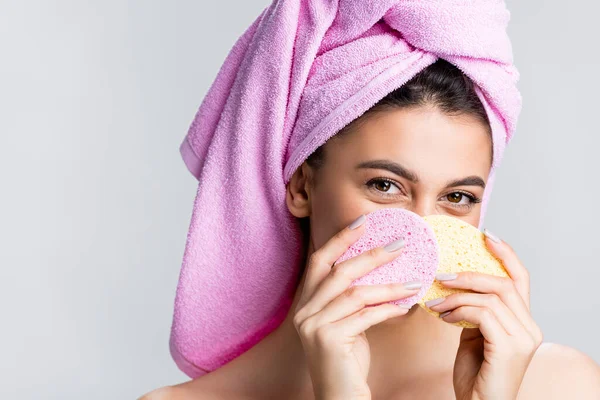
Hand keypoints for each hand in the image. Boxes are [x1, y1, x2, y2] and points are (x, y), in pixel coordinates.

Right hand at [293, 215, 420, 399]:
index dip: (340, 239)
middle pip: (338, 271)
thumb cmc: (347, 361)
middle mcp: (304, 311)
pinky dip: (388, 309)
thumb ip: (355, 299)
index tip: (364, 221)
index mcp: (306, 303)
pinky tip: (407, 305)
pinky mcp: (328, 339)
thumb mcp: (348, 323)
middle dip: (371, 254)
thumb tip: (385, 271)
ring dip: (388, 285)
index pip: (319, 261)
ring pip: (355, 293)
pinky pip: (365, 316)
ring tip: (414, 280)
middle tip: (400, 243)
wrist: (341, 398)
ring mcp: (313, 325)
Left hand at [427, 229, 542, 399]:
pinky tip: (442, 316)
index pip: (520, 279)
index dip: (505, 254)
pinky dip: (458, 310)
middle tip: (441, 275)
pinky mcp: (510, 348)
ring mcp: (524, 338)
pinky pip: (482, 314)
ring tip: (435, 302)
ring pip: (491, 297)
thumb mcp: (474, 335)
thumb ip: (473, 311)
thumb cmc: (476, 375)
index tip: (486, 235)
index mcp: (523, 322)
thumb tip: (454, 286)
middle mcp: (530, 328)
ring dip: (457, 295)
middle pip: (504, 283)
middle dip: (470, 274)